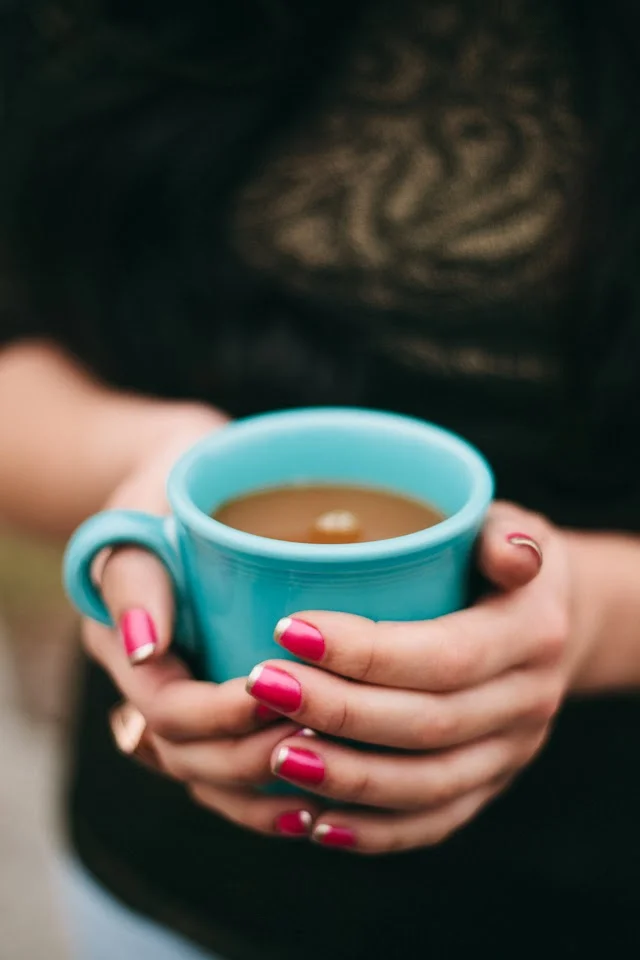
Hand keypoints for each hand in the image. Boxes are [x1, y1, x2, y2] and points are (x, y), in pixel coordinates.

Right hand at [82, 404, 322, 839]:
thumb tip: (141, 648)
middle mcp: (157, 690)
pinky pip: (239, 773)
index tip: (274, 690)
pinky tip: (318, 801)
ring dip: (267, 789)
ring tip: (327, 783)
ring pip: (216, 780)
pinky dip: (272, 793)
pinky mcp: (226, 707)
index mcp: (130, 651)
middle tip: (317, 739)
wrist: (190, 484)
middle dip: (252, 757)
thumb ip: (134, 579)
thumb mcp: (141, 515)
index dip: (219, 714)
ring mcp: (191, 705)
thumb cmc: (167, 491)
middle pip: (193, 758)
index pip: (167, 711)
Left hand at [246, 502, 592, 853]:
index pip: (446, 655)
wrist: (549, 622)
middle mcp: (528, 703)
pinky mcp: (487, 786)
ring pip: (426, 786)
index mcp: (532, 634)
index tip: (288, 628)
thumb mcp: (509, 527)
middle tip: (260, 683)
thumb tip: (512, 554)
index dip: (368, 651)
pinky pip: (432, 822)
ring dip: (346, 777)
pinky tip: (311, 819)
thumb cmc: (498, 562)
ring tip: (274, 754)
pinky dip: (372, 830)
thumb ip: (504, 536)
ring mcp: (509, 754)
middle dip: (338, 711)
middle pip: (428, 724)